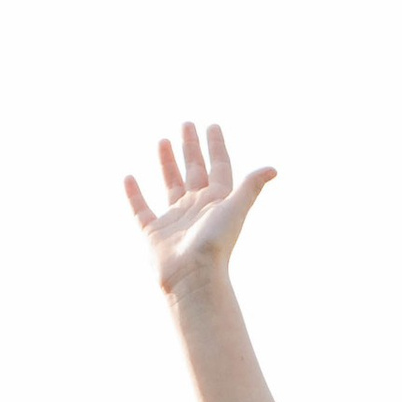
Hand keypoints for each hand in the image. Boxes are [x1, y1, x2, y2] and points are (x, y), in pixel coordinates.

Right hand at [124, 119, 276, 294]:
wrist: (193, 277)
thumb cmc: (216, 244)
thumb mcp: (235, 209)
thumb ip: (250, 187)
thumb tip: (273, 168)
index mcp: (217, 201)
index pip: (219, 167)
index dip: (216, 146)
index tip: (213, 126)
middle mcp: (197, 207)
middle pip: (195, 170)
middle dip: (191, 147)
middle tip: (187, 124)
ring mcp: (176, 219)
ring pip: (171, 183)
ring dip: (167, 162)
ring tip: (163, 140)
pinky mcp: (155, 232)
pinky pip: (142, 209)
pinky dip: (134, 194)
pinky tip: (129, 178)